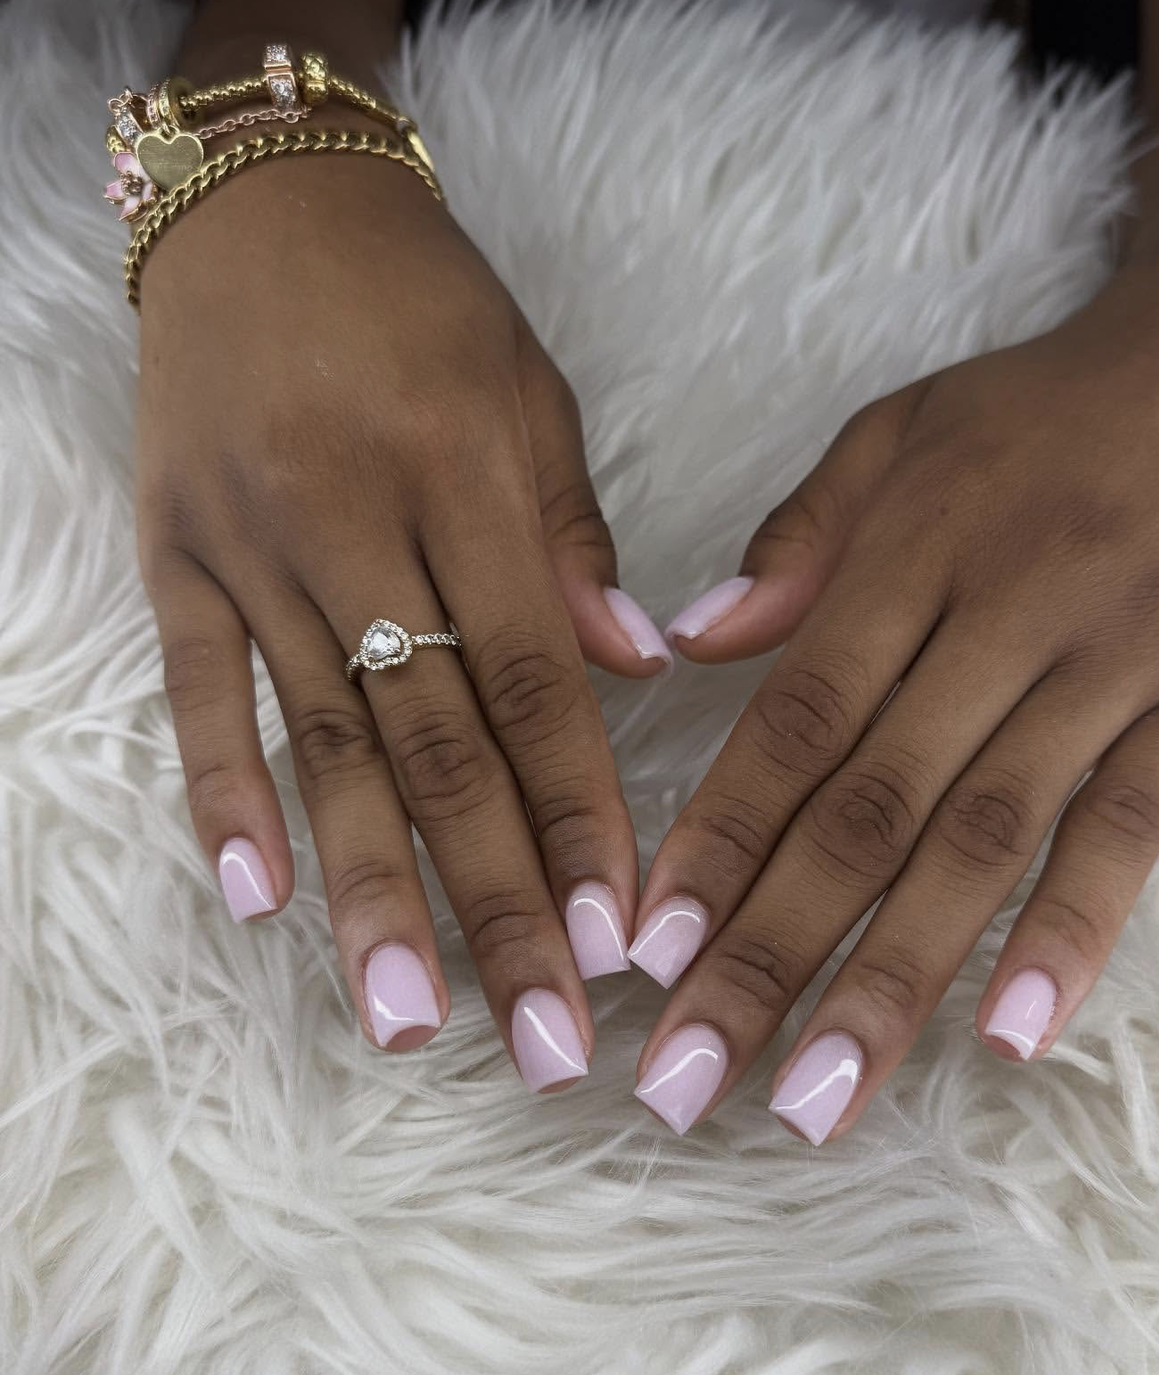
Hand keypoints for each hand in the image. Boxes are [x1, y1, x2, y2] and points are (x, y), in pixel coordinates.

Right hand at [136, 148, 664, 1084]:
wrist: (266, 205)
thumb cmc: (421, 302)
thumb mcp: (529, 392)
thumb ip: (572, 539)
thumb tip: (630, 666)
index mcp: (461, 474)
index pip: (532, 681)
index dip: (578, 812)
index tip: (621, 933)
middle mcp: (352, 521)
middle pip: (436, 742)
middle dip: (494, 897)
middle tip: (539, 1038)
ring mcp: (249, 546)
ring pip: (322, 742)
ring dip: (368, 887)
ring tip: (406, 1017)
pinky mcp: (172, 554)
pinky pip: (196, 689)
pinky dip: (222, 794)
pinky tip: (258, 900)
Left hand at [630, 273, 1158, 1138]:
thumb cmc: (1035, 416)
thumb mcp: (901, 436)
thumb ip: (799, 542)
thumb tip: (693, 639)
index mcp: (914, 554)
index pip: (798, 721)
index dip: (721, 836)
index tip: (652, 946)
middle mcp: (1002, 624)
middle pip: (869, 811)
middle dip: (774, 951)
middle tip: (693, 1076)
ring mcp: (1105, 675)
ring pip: (984, 845)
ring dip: (895, 980)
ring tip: (816, 1097)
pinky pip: (1132, 832)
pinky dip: (1072, 933)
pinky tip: (1005, 1032)